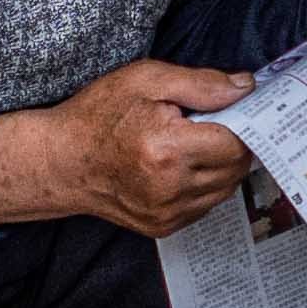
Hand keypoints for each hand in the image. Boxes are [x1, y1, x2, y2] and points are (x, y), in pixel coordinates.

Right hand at [0, 59, 255, 233]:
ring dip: (222, 164)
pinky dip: (205, 182)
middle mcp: (170, 188)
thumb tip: (246, 87)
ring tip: (194, 141)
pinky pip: (206, 203)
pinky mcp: (164, 227)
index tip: (239, 107)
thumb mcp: (145, 80)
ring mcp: (167, 213)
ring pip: (226, 187)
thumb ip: (201, 84)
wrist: (60, 162)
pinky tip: (181, 164)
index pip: (237, 141)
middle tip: (213, 121)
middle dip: (234, 141)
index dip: (245, 121)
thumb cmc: (97, 115)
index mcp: (167, 150)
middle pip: (237, 166)